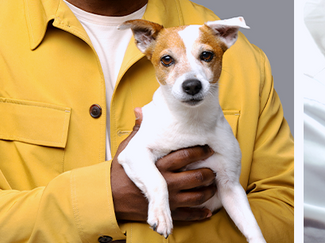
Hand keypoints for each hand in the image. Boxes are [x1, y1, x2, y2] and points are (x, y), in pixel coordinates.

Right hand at [110, 108, 217, 222]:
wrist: (111, 199)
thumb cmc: (120, 172)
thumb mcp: (128, 149)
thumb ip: (138, 131)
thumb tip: (140, 110)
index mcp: (158, 165)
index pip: (185, 156)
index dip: (200, 151)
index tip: (208, 147)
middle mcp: (166, 182)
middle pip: (196, 176)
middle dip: (209, 172)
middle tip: (214, 167)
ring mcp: (168, 200)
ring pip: (197, 196)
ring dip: (208, 191)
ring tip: (212, 184)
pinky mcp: (167, 213)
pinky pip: (190, 214)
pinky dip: (201, 213)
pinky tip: (208, 209)